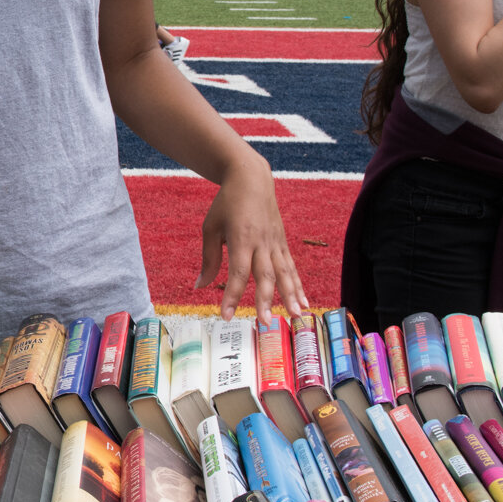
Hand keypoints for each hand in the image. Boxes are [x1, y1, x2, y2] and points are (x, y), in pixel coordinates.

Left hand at [197, 158, 308, 320]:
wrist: (251, 178)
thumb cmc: (226, 203)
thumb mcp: (211, 228)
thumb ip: (209, 258)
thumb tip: (199, 286)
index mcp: (241, 237)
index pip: (238, 272)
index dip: (231, 295)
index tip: (225, 315)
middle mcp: (262, 241)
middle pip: (265, 275)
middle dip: (265, 300)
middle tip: (265, 323)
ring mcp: (276, 242)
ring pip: (284, 272)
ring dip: (290, 296)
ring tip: (295, 316)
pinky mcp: (283, 242)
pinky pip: (291, 267)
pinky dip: (298, 285)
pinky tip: (303, 302)